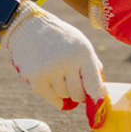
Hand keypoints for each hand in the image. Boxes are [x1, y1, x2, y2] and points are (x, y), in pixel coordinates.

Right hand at [0, 0, 105, 127]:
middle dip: (78, 94)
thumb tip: (101, 92)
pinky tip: (54, 86)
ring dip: (64, 91)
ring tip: (60, 75)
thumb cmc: (61, 38)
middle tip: (75, 85)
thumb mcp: (81, 44)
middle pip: (78, 95)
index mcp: (82, 53)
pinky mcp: (36, 80)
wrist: (30, 27)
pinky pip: (52, 99)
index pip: (94, 85)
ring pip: (64, 96)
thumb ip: (92, 66)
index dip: (96, 97)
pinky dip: (55, 98)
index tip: (97, 104)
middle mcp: (67, 63)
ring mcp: (50, 72)